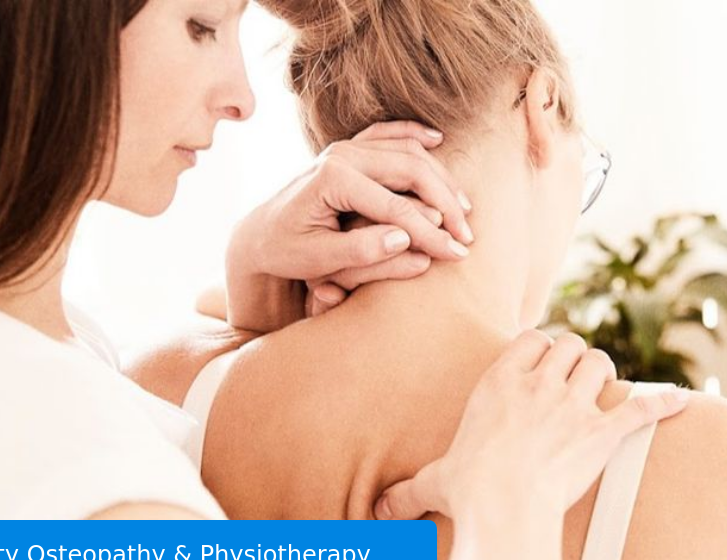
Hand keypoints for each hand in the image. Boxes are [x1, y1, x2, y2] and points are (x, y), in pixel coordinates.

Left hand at [226, 121, 473, 330]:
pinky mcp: (349, 148)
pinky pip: (388, 133)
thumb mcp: (318, 259)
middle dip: (445, 203)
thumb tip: (405, 241)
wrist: (259, 233)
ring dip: (440, 177)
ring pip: (407, 151)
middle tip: (467, 234)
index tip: (456, 254)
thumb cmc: (286, 250)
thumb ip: (360, 251)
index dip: (430, 232)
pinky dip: (414, 134)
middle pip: (410, 169)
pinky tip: (437, 140)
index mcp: (331, 179)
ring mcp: (345, 146)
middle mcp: (340, 154)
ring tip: (464, 208)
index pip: (395, 206)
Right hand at [374, 330, 692, 520]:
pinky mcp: (604, 430)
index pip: (530, 340)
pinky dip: (663, 402)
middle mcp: (540, 383)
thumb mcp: (432, 482)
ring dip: (605, 375)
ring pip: (602, 364)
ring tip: (604, 390)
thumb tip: (377, 511)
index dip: (540, 348)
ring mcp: (575, 404)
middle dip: (575, 357)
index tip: (541, 360)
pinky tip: (681, 400)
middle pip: (570, 344)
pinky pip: (641, 405)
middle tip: (575, 378)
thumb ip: (406, 490)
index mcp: (500, 382)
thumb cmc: (468, 492)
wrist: (505, 509)